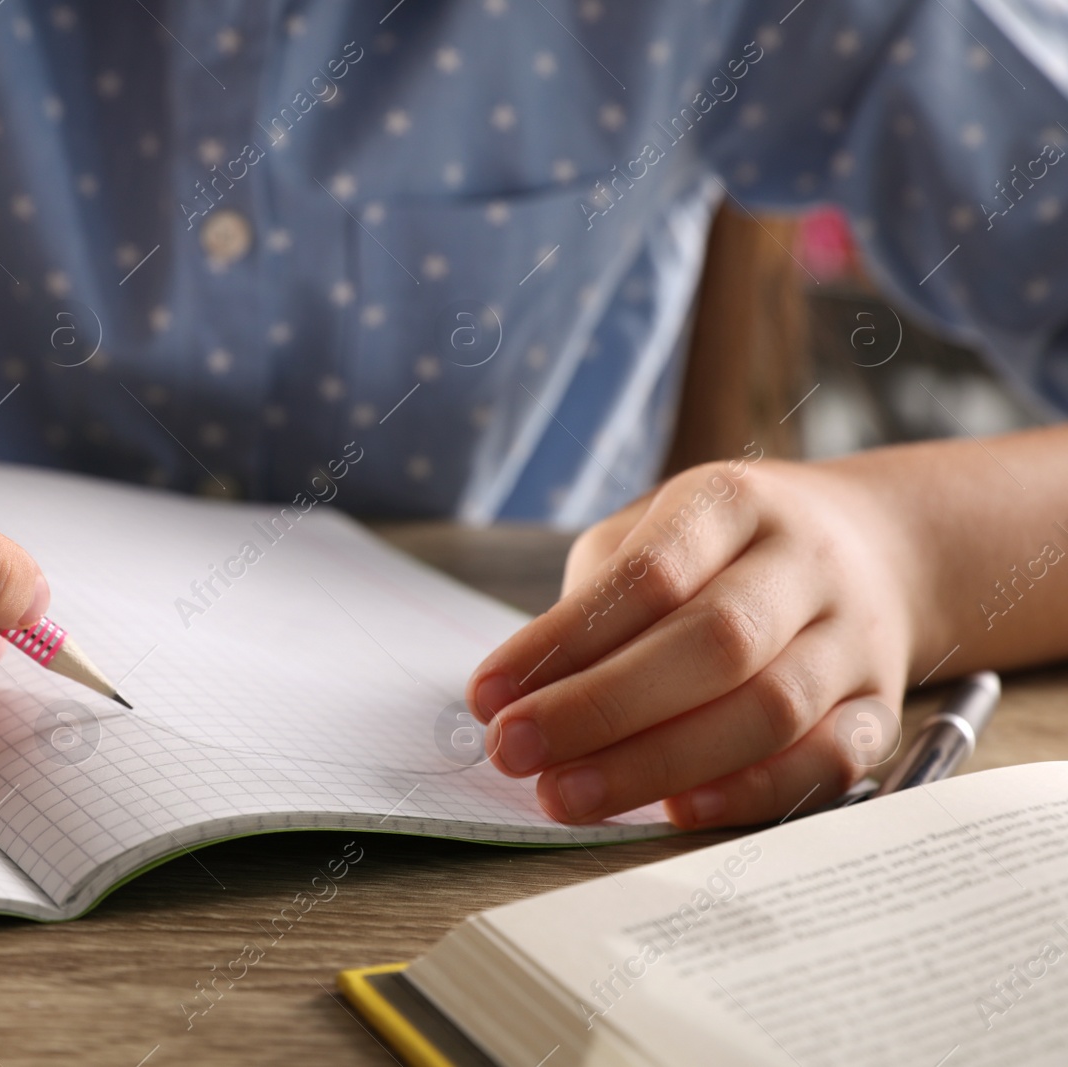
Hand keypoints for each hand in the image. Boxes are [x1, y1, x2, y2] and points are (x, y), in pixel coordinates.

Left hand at [466, 452, 919, 827]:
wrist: (873, 547)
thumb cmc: (720, 551)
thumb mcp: (648, 535)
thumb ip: (591, 606)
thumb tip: (517, 697)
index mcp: (733, 503)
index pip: (648, 573)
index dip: (563, 640)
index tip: (487, 694)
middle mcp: (805, 561)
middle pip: (712, 642)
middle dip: (601, 708)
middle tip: (514, 754)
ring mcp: (854, 635)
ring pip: (769, 709)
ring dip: (658, 764)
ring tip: (567, 796)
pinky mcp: (882, 704)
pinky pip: (830, 760)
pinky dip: (752, 793)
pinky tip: (676, 812)